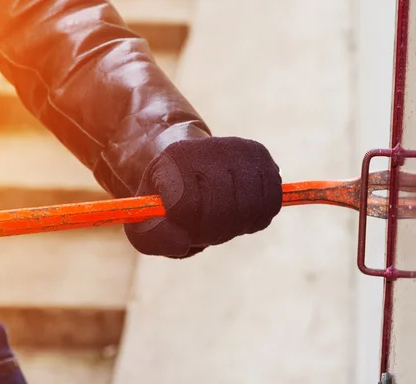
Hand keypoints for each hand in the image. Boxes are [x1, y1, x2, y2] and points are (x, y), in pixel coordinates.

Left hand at [125, 137, 282, 257]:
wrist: (188, 166)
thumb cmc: (166, 201)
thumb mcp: (145, 222)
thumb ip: (153, 237)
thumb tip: (182, 243)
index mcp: (174, 159)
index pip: (187, 206)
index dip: (189, 228)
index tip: (183, 227)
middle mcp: (207, 146)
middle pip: (223, 209)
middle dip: (213, 231)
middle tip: (203, 228)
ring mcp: (238, 148)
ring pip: (250, 207)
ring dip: (235, 226)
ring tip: (219, 219)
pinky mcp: (260, 155)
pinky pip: (270, 202)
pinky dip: (256, 217)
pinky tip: (239, 210)